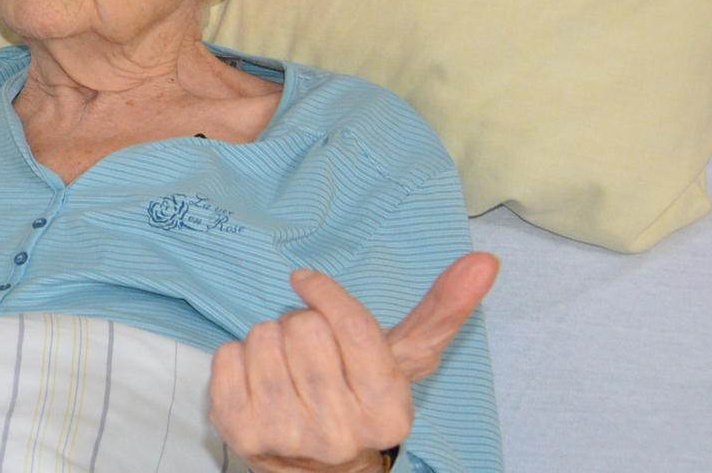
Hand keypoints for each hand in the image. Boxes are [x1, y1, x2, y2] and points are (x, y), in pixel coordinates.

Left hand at [209, 252, 498, 471]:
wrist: (317, 468)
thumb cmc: (360, 399)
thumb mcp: (403, 361)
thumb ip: (443, 310)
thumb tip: (484, 260)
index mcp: (387, 412)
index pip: (351, 325)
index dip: (324, 292)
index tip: (308, 283)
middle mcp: (340, 431)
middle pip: (303, 327)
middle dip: (301, 325)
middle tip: (309, 352)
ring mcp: (286, 436)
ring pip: (263, 336)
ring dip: (270, 339)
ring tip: (287, 368)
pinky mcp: (240, 432)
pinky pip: (227, 355)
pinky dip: (238, 356)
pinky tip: (258, 381)